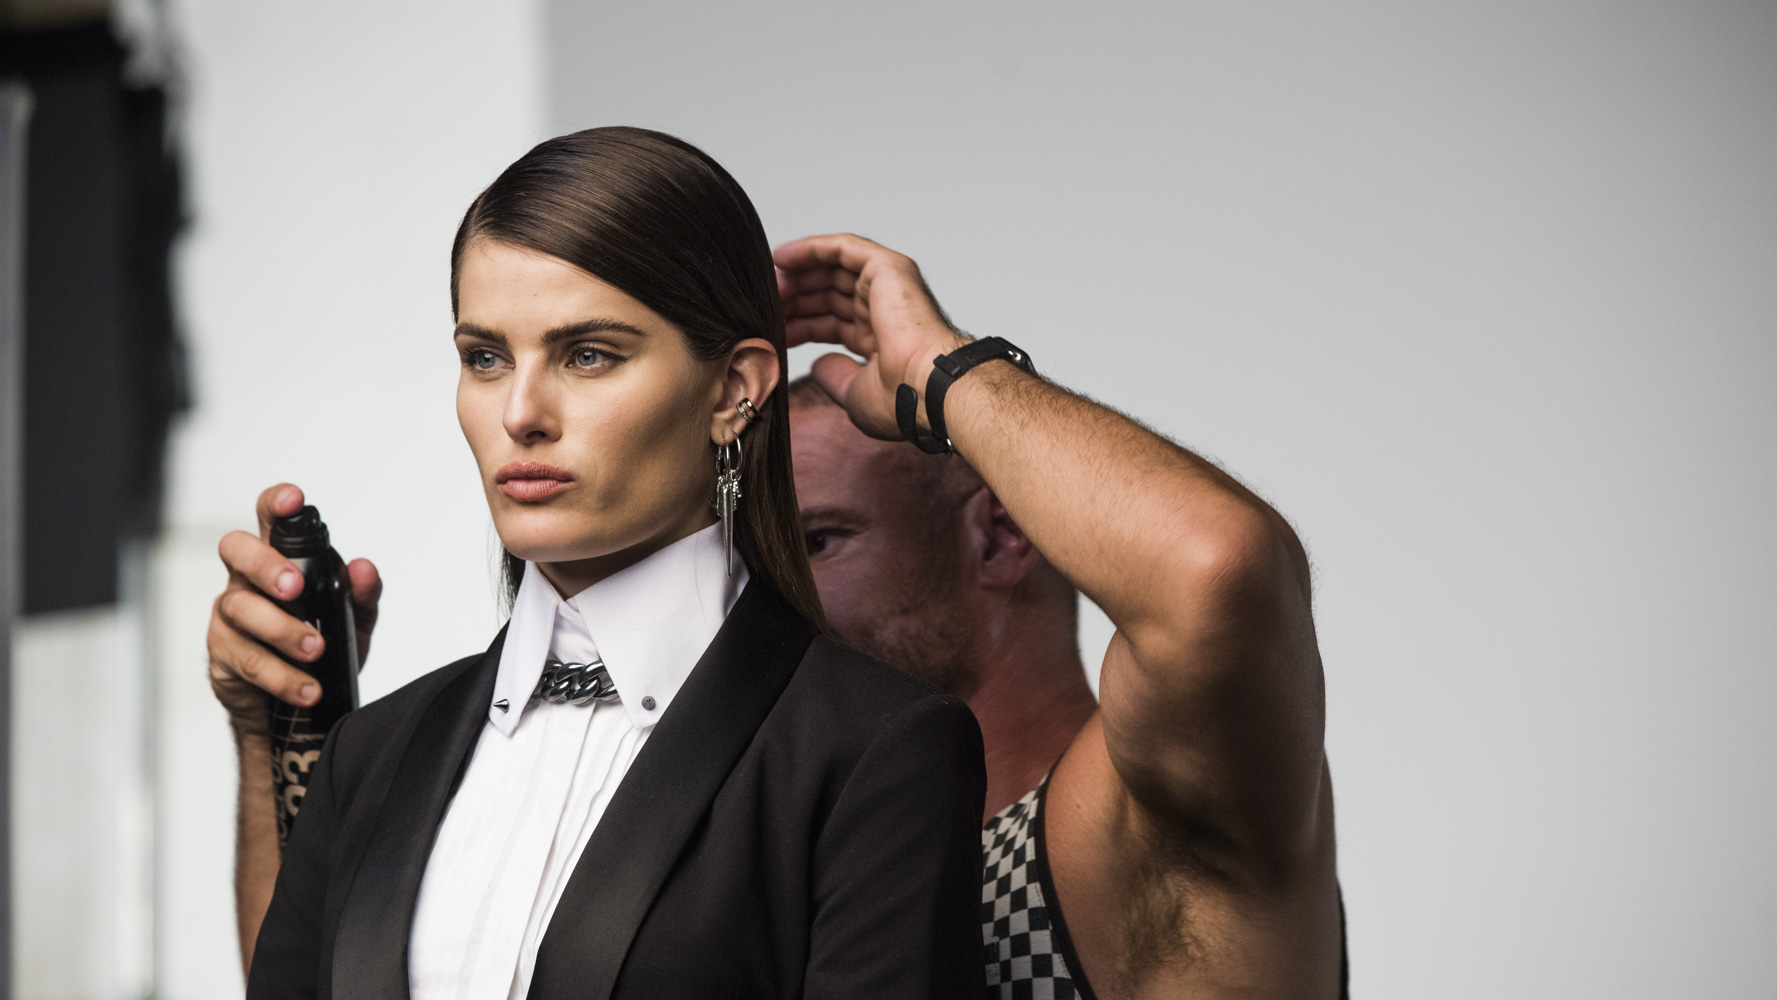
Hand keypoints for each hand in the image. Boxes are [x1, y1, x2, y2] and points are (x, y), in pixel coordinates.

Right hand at [206, 483, 380, 739]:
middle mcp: (246, 581)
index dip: (276, 504)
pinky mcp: (223, 657)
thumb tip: (364, 569)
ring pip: (241, 609)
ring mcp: (229, 617)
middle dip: (265, 564)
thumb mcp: (352, 620)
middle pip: (236, 551)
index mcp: (278, 561)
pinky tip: (306, 687)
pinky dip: (281, 675)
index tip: (293, 498)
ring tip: (316, 649)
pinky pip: (245, 660)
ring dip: (282, 630)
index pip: (270, 520)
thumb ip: (363, 594)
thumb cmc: (319, 645)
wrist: (299, 706)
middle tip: (295, 587)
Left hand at [775, 233, 967, 440]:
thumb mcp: (855, 394)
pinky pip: (842, 248)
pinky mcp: (887, 268)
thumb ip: (835, 377)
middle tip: (764, 305)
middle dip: (795, 299)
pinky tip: (782, 258)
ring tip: (769, 285)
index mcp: (881, 340)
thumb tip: (818, 364)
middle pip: (829, 294)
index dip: (800, 324)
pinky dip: (811, 249)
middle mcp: (885, 309)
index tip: (772, 330)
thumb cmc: (902, 399)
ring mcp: (888, 286)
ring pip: (833, 269)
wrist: (926, 387)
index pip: (832, 323)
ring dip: (798, 275)